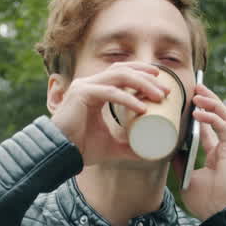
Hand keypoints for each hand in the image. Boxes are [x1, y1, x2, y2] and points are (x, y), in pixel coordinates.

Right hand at [49, 62, 165, 165]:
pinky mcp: (82, 94)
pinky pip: (110, 93)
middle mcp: (90, 83)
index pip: (122, 71)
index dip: (143, 73)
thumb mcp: (112, 146)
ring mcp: (85, 86)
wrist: (60, 155)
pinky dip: (127, 99)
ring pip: (119, 76)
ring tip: (159, 96)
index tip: (162, 85)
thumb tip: (151, 154)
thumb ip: (129, 147)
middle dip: (148, 77)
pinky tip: (142, 107)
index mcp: (96, 89)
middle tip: (166, 91)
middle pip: (124, 69)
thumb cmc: (81, 148)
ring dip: (142, 83)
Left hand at [179, 83, 225, 220]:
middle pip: (220, 117)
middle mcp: (225, 148)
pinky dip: (213, 118)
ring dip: (213, 103)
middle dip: (209, 100)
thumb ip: (180, 162)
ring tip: (199, 93)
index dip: (202, 113)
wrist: (217, 215)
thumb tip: (168, 147)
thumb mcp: (186, 178)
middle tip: (196, 86)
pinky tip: (200, 114)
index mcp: (215, 154)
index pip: (210, 127)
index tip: (191, 100)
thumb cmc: (205, 202)